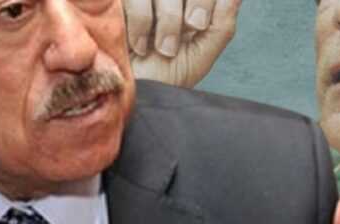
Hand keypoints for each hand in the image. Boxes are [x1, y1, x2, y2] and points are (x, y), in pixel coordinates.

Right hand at [125, 0, 240, 87]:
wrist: (130, 97)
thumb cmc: (162, 80)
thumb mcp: (200, 56)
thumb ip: (222, 24)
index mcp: (188, 4)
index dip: (207, 0)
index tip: (203, 22)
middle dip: (199, 0)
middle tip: (193, 26)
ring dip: (169, 18)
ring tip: (163, 48)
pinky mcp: (116, 2)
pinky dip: (140, 20)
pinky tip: (138, 45)